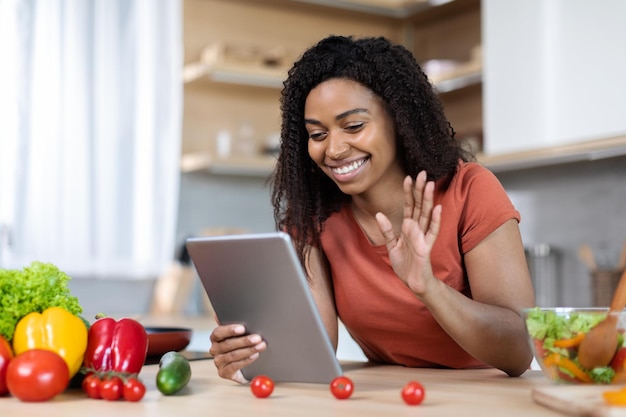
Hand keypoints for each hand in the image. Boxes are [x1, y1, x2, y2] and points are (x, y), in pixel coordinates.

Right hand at [209, 324, 266, 383]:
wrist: (247, 366)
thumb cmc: (243, 345)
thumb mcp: (240, 334)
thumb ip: (236, 325)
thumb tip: (229, 314)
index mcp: (216, 337)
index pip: (218, 332)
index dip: (230, 330)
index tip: (242, 328)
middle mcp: (215, 349)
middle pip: (227, 344)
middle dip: (244, 340)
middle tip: (257, 337)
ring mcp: (219, 361)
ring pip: (232, 355)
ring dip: (248, 350)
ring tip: (260, 346)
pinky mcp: (224, 372)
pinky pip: (234, 366)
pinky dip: (246, 360)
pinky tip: (254, 355)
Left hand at [375, 171, 441, 294]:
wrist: (413, 282)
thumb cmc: (405, 265)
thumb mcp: (392, 246)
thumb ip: (386, 230)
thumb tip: (379, 214)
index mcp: (408, 228)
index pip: (409, 206)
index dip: (408, 192)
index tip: (408, 177)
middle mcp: (417, 229)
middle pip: (419, 206)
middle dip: (420, 190)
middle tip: (422, 173)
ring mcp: (422, 237)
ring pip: (426, 215)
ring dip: (428, 200)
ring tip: (430, 185)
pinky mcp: (426, 247)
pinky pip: (431, 232)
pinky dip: (435, 221)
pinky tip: (437, 209)